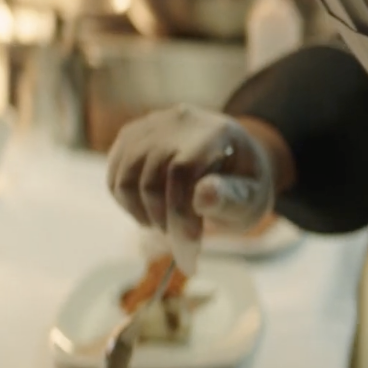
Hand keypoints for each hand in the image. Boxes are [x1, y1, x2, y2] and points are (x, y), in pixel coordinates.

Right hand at [107, 105, 275, 273]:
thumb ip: (233, 198)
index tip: (188, 247)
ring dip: (141, 213)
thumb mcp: (253, 198)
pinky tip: (149, 213)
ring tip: (164, 226)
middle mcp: (180, 120)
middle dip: (163, 219)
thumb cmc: (244, 185)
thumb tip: (204, 196)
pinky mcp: (132, 137)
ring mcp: (152, 125)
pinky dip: (127, 204)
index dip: (180, 213)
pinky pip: (115, 176)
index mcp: (217, 131)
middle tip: (180, 240)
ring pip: (125, 177)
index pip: (183, 171)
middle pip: (151, 176)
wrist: (232, 160)